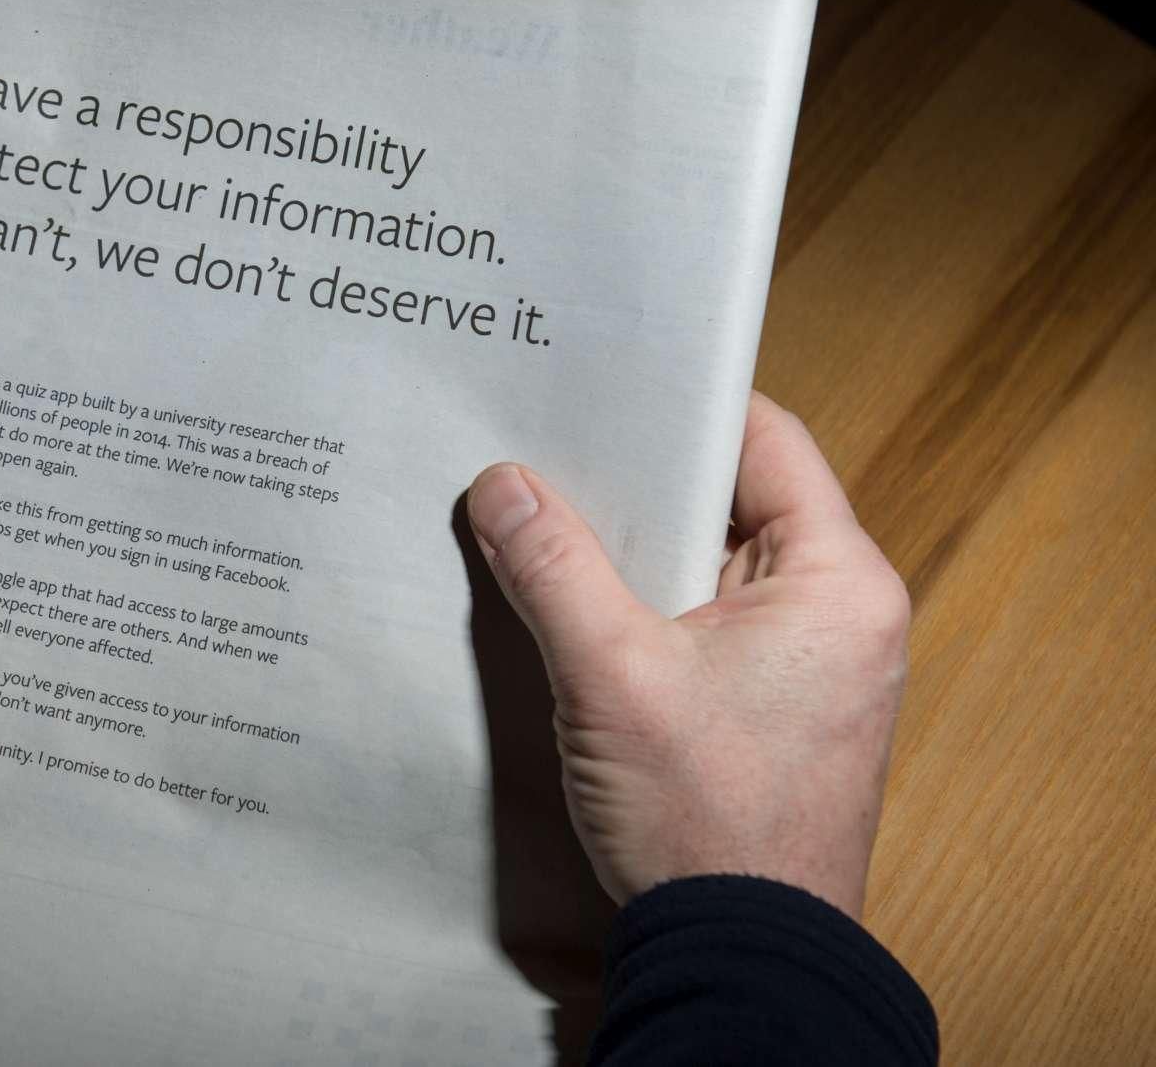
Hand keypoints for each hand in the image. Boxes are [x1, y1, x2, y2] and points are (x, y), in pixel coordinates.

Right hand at [466, 391, 909, 918]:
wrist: (742, 961)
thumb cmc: (708, 823)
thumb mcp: (612, 676)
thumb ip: (554, 567)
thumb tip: (501, 485)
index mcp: (839, 581)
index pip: (766, 440)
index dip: (683, 403)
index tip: (602, 380)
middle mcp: (841, 613)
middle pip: (734, 498)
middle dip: (638, 479)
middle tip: (546, 445)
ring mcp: (809, 665)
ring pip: (710, 564)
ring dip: (633, 550)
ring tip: (543, 515)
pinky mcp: (772, 709)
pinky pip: (703, 623)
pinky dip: (642, 606)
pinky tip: (570, 603)